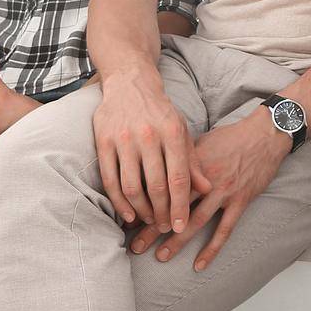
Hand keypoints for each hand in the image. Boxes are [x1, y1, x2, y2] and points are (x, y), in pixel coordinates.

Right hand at [92, 71, 195, 231]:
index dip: (180, 206)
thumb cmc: (161, 112)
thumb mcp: (183, 131)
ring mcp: (124, 139)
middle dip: (162, 213)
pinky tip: (128, 214)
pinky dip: (119, 201)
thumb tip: (207, 189)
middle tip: (165, 228)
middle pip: (155, 186)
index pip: (178, 178)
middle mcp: (148, 136)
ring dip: (141, 210)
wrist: (130, 83)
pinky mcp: (103, 142)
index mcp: (173, 133)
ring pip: (132, 186)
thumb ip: (193, 161)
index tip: (180, 226)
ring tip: (149, 221)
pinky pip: (110, 179)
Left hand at [127, 111, 286, 270]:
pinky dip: (212, 249)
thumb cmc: (231, 137)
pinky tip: (199, 264)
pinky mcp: (241, 201)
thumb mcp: (201, 142)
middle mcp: (206, 179)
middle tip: (135, 246)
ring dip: (177, 241)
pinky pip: (224, 230)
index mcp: (192, 163)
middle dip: (153, 229)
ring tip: (160, 256)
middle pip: (175, 207)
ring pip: (196, 221)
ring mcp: (224, 191)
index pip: (164, 187)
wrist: (265, 135)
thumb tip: (157, 170)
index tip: (129, 220)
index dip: (146, 204)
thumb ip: (180, 160)